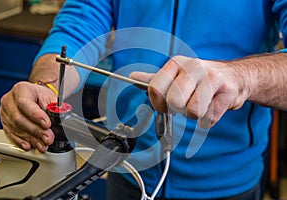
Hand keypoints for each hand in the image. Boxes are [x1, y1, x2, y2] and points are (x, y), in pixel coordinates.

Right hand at [0, 81, 56, 151]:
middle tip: (48, 137)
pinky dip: (21, 141)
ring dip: (31, 138)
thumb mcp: (50, 97)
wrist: (35, 97)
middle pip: (19, 118)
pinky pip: (11, 134)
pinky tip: (29, 145)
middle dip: (36, 130)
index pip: (25, 103)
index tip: (47, 124)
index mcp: (21, 90)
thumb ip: (54, 106)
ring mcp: (5, 112)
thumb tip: (59, 115)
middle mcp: (9, 100)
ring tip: (43, 144)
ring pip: (16, 128)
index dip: (36, 115)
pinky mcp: (5, 123)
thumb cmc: (42, 96)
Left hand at [130, 55, 249, 127]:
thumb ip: (155, 79)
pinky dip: (209, 119)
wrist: (235, 77)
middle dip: (179, 109)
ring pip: (193, 112)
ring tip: (202, 103)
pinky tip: (213, 106)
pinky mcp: (228, 92)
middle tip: (188, 102)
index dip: (157, 103)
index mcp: (176, 64)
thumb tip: (132, 77)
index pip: (155, 89)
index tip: (165, 105)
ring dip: (196, 114)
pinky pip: (209, 119)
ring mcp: (212, 78)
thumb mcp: (176, 75)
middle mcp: (193, 67)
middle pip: (174, 102)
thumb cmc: (200, 79)